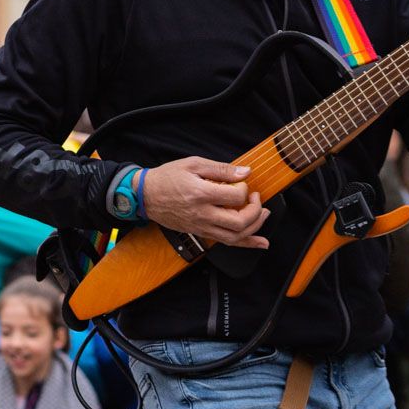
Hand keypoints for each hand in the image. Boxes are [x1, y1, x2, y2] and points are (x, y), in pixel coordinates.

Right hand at [142, 158, 269, 248]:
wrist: (144, 195)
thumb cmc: (167, 178)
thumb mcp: (193, 164)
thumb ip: (221, 169)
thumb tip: (245, 172)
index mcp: (200, 194)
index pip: (235, 197)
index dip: (245, 189)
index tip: (241, 183)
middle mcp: (202, 214)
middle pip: (240, 221)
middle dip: (256, 211)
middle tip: (256, 199)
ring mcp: (201, 226)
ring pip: (236, 236)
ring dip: (256, 228)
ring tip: (263, 215)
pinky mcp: (200, 232)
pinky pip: (226, 242)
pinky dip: (247, 243)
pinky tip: (260, 242)